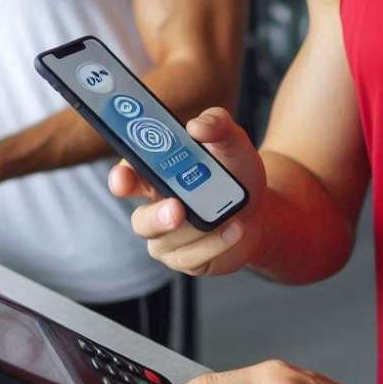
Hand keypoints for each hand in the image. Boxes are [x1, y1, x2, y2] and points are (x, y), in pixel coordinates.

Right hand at [108, 107, 266, 276]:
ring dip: (201, 229)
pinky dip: (216, 244)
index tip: (123, 179)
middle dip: (157, 216)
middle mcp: (154, 207)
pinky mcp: (186, 260)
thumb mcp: (232, 140)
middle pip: (141, 220)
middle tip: (178, 209)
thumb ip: (217, 124)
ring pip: (170, 242)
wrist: (263, 207)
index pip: (126, 176)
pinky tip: (236, 229)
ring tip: (231, 215)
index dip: (120, 178)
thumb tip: (196, 126)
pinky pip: (192, 259)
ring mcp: (168, 238)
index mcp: (155, 174)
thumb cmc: (236, 170)